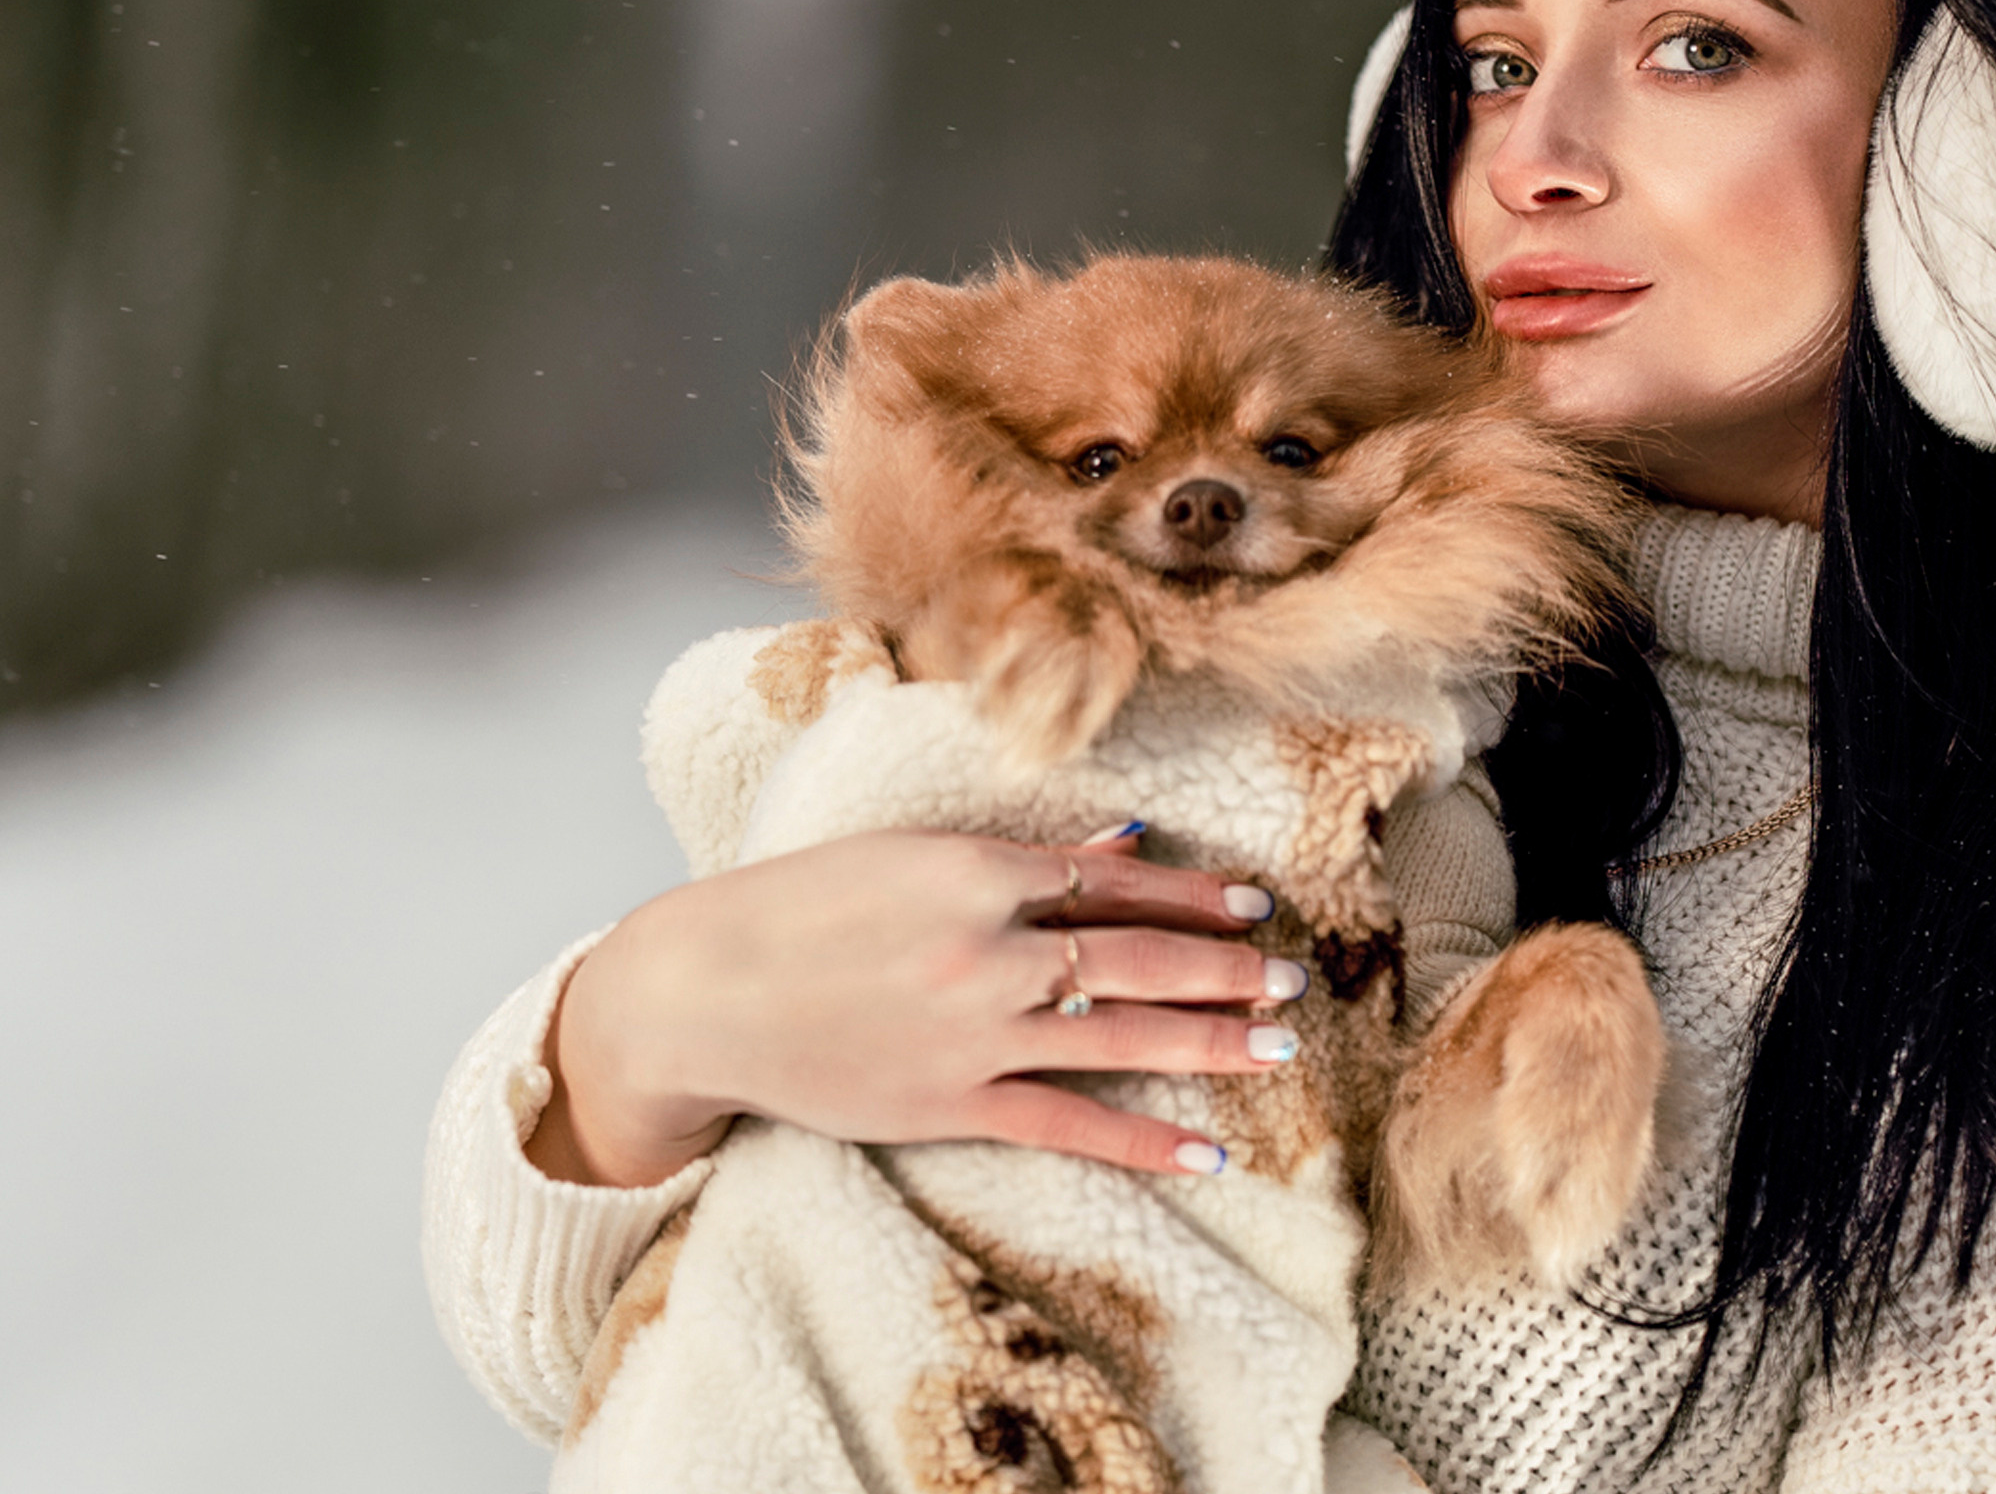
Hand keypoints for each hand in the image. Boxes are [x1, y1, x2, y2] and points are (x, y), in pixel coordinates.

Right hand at [524, 827, 1302, 1188]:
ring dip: (1209, 1041)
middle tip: (1290, 977)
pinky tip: (1206, 1152)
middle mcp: (988, 948)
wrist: (705, 990)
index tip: (1253, 905)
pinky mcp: (949, 1103)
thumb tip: (1125, 843)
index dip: (1193, 896)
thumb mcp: (911, 854)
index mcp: (978, 869)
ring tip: (1276, 1046)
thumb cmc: (800, 907)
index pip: (1115, 883)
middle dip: (1224, 968)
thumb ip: (1025, 857)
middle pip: (1136, 957)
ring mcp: (973, 1031)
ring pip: (1119, 1036)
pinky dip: (1141, 1141)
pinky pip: (1067, 1125)